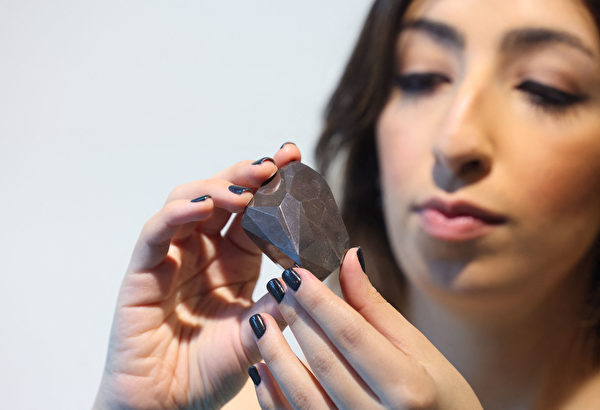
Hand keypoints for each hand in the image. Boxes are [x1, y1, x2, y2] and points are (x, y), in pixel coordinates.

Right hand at [94, 144, 299, 408]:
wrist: (166, 405)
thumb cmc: (209, 371)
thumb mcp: (258, 334)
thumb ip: (283, 305)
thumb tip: (317, 273)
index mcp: (235, 260)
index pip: (255, 211)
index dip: (273, 185)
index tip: (296, 160)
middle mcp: (205, 250)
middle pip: (224, 195)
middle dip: (248, 175)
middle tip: (275, 163)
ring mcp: (173, 256)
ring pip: (189, 201)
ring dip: (217, 188)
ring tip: (246, 189)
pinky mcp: (143, 270)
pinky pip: (157, 232)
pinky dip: (178, 213)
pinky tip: (203, 206)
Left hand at [248, 248, 481, 408]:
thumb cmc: (440, 396)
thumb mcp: (420, 350)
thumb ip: (376, 308)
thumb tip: (349, 258)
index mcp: (407, 387)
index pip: (352, 334)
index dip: (319, 301)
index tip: (297, 273)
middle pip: (324, 359)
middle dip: (296, 318)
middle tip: (276, 285)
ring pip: (302, 394)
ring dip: (275, 355)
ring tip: (260, 321)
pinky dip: (272, 397)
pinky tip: (260, 369)